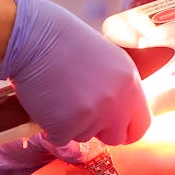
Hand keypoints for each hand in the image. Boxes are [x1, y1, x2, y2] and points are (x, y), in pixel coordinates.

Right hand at [0, 0, 150, 146]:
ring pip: (85, 136)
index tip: (111, 125)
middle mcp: (117, 101)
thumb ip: (117, 87)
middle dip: (98, 129)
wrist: (33, 37)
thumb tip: (119, 113)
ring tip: (59, 93)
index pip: (141, 124)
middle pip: (116, 137)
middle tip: (78, 108)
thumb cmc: (63, 42)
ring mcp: (93, 115)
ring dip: (71, 123)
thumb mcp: (105, 59)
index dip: (125, 127)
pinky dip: (51, 125)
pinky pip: (60, 137)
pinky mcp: (66, 125)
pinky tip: (47, 100)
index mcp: (130, 81)